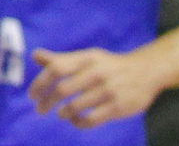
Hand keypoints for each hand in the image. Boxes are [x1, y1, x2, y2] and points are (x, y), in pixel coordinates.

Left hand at [29, 46, 166, 126]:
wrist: (146, 72)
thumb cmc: (109, 65)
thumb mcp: (87, 57)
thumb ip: (62, 59)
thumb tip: (35, 56)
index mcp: (86, 58)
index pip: (56, 68)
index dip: (40, 82)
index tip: (32, 94)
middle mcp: (96, 73)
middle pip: (62, 89)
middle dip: (47, 101)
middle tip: (40, 109)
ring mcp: (107, 91)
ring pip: (75, 106)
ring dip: (63, 112)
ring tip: (59, 114)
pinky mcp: (118, 107)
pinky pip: (92, 120)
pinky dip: (79, 123)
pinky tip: (75, 121)